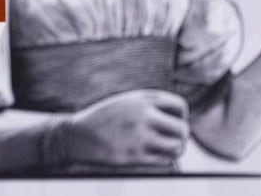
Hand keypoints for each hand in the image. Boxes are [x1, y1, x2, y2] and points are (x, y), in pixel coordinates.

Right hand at [62, 89, 188, 167]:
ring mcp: (139, 136)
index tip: (172, 123)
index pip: (180, 106)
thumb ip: (150, 105)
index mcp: (141, 99)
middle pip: (182, 129)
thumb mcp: (126, 102)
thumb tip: (181, 118)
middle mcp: (142, 115)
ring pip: (177, 147)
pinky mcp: (134, 155)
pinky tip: (154, 156)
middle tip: (172, 140)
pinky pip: (165, 160)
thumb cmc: (104, 119)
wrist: (77, 135)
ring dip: (175, 150)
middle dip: (181, 137)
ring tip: (167, 150)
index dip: (181, 117)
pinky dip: (164, 160)